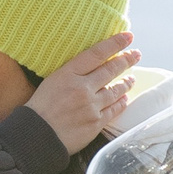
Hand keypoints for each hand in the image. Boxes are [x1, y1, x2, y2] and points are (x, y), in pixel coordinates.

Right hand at [25, 32, 139, 153]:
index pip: (96, 54)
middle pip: (110, 70)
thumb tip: (92, 66)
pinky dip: (121, 102)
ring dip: (126, 83)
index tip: (127, 37)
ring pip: (115, 90)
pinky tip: (124, 99)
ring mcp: (91, 106)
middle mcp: (82, 88)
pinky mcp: (95, 123)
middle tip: (136, 54)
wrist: (36, 136)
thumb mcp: (51, 81)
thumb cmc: (39, 108)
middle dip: (126, 60)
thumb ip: (71, 73)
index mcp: (68, 74)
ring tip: (132, 79)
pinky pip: (114, 109)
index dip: (114, 44)